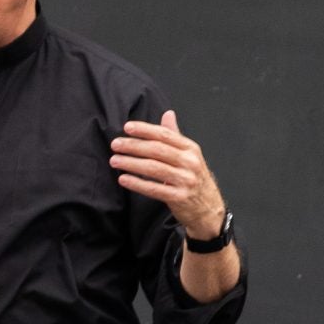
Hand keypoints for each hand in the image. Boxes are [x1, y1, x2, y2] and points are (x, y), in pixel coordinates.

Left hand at [112, 110, 226, 238]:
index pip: (165, 135)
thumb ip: (175, 136)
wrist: (209, 209)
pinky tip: (124, 179)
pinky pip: (154, 189)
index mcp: (191, 149)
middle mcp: (190, 162)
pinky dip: (137, 183)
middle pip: (157, 150)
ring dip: (131, 163)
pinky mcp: (179, 198)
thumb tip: (168, 114)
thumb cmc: (195, 179)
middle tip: (115, 144)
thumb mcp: (190, 155)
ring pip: (153, 168)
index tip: (127, 127)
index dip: (145, 130)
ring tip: (115, 160)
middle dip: (133, 146)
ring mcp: (185, 180)